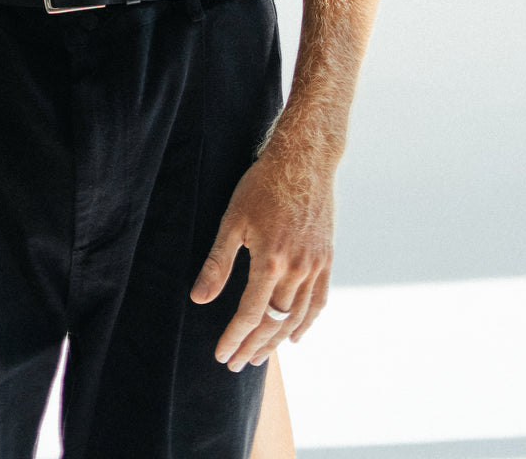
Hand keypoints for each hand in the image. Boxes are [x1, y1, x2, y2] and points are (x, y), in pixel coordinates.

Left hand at [190, 126, 333, 369]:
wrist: (305, 160)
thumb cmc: (262, 185)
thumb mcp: (233, 219)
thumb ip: (218, 263)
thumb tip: (198, 298)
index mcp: (270, 261)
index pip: (250, 314)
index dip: (234, 338)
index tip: (221, 355)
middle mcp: (296, 270)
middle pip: (274, 322)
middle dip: (253, 347)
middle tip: (237, 364)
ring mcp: (315, 266)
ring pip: (296, 317)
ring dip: (277, 341)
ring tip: (259, 356)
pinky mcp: (326, 259)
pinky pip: (318, 302)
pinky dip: (306, 323)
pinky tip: (294, 336)